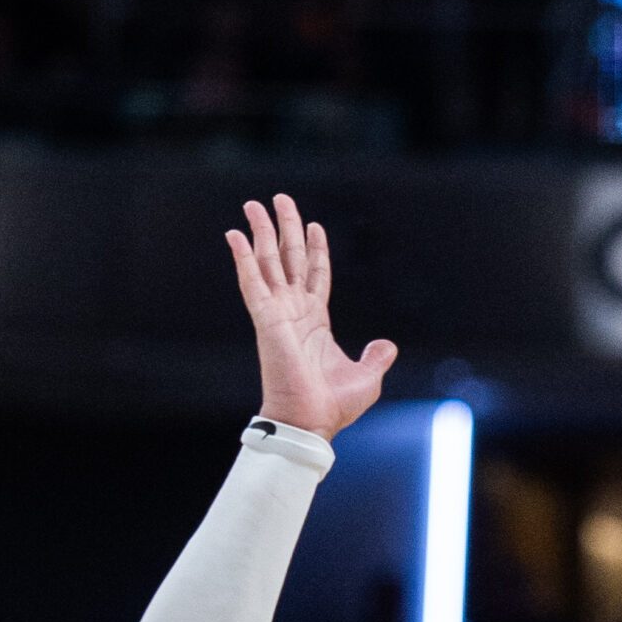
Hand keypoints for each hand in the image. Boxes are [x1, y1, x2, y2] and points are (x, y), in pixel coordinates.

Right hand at [225, 195, 397, 440]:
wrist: (311, 421)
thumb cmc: (333, 405)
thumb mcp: (368, 376)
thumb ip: (376, 357)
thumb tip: (387, 345)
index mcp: (316, 321)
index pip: (316, 274)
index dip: (316, 248)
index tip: (314, 225)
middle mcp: (295, 312)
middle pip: (289, 259)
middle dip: (284, 228)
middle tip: (280, 199)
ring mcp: (278, 313)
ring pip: (268, 262)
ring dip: (261, 232)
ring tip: (254, 204)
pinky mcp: (266, 319)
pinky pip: (252, 282)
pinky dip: (242, 257)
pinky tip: (234, 234)